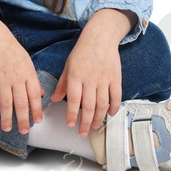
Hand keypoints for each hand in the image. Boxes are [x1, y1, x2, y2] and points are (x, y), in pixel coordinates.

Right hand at [0, 28, 42, 133]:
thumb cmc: (11, 50)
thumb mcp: (27, 63)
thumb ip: (34, 80)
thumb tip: (43, 94)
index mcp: (28, 75)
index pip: (35, 96)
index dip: (36, 110)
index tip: (37, 121)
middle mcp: (16, 78)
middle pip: (21, 103)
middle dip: (23, 119)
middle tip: (24, 131)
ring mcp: (1, 79)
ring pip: (5, 102)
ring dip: (7, 117)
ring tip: (7, 128)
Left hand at [50, 20, 125, 136]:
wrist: (100, 38)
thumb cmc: (81, 52)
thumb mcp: (67, 66)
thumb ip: (62, 84)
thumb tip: (53, 99)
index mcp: (75, 76)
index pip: (73, 100)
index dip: (71, 114)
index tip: (70, 124)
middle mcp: (90, 79)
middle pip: (89, 106)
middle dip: (86, 122)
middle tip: (82, 132)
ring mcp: (104, 79)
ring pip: (103, 104)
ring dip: (99, 118)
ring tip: (95, 127)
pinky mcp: (115, 78)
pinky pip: (116, 96)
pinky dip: (114, 107)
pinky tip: (110, 114)